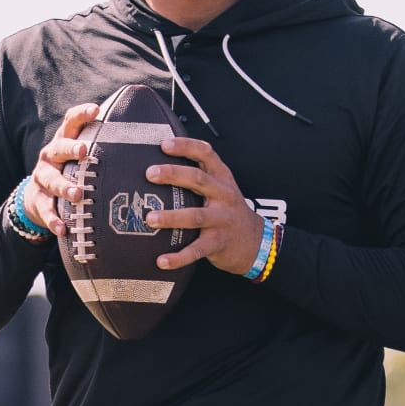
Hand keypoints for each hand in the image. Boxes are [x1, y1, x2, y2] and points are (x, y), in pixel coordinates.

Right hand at [23, 103, 100, 235]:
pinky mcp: (38, 201)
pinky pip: (46, 210)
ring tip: (78, 195)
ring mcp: (43, 178)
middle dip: (71, 149)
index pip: (71, 121)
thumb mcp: (80, 158)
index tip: (96, 109)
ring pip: (52, 180)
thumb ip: (103, 148)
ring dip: (65, 187)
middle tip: (84, 151)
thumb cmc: (71, 172)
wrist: (37, 198)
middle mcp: (51, 156)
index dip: (82, 114)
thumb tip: (147, 139)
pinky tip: (63, 228)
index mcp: (64, 141)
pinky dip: (54, 220)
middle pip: (59, 148)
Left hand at [146, 137, 264, 274]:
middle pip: (198, 180)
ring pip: (195, 216)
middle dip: (173, 174)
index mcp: (222, 178)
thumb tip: (160, 164)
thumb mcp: (221, 188)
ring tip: (150, 219)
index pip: (206, 154)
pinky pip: (196, 250)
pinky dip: (178, 257)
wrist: (254, 241)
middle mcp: (223, 196)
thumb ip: (199, 175)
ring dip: (171, 217)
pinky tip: (161, 261)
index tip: (164, 145)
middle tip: (150, 173)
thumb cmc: (228, 211)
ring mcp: (221, 220)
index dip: (186, 146)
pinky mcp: (218, 243)